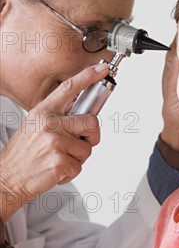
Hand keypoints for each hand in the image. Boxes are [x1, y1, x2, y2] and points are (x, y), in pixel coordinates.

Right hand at [0, 63, 109, 220]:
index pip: (68, 88)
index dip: (87, 76)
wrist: (7, 178)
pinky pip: (80, 166)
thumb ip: (57, 119)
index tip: (100, 69)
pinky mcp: (60, 161)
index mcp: (43, 112)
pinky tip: (56, 170)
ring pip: (87, 148)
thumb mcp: (34, 127)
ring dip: (78, 158)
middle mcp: (49, 124)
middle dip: (91, 137)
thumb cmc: (23, 155)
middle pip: (92, 122)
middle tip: (78, 145)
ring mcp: (55, 142)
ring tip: (59, 159)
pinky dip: (71, 172)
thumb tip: (79, 116)